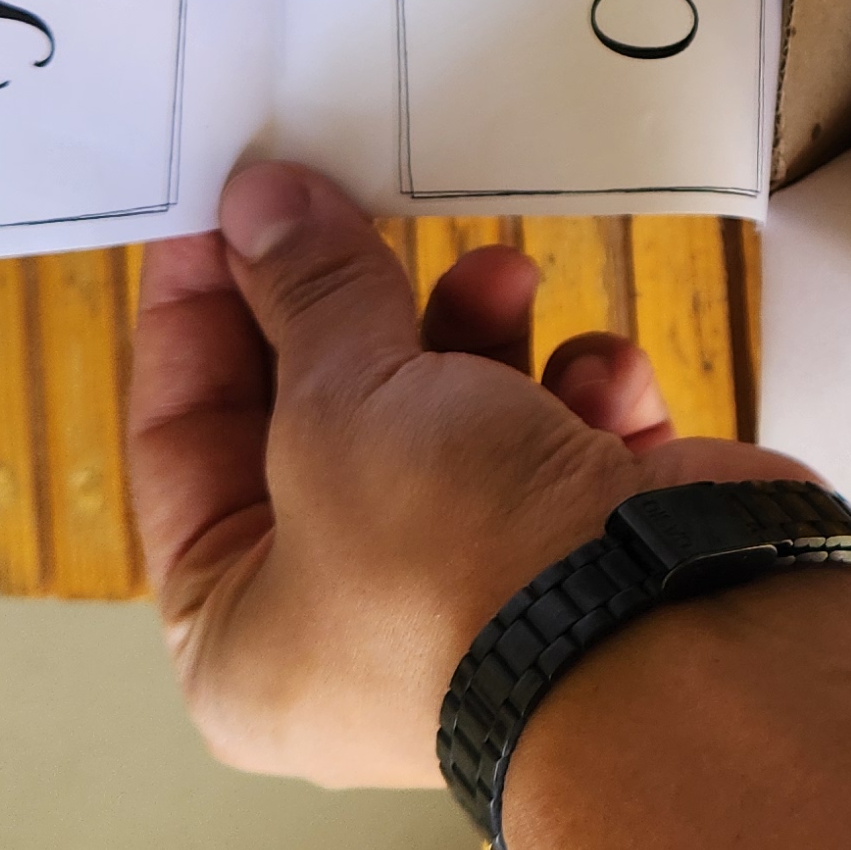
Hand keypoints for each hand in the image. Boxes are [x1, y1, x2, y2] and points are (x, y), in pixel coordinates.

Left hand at [129, 161, 816, 789]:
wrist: (671, 644)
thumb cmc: (462, 569)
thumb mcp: (342, 405)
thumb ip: (304, 293)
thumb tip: (260, 207)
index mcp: (238, 636)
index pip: (180, 446)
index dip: (196, 316)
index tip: (216, 210)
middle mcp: (348, 630)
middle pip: (323, 420)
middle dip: (360, 309)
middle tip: (361, 206)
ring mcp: (473, 598)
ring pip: (449, 418)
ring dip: (481, 332)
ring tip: (508, 277)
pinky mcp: (582, 563)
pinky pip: (558, 446)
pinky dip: (581, 394)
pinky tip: (603, 380)